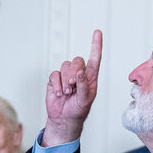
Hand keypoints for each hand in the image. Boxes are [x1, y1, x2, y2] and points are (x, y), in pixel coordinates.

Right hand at [43, 29, 102, 145]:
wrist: (64, 119)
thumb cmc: (78, 111)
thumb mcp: (85, 100)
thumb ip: (83, 86)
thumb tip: (80, 73)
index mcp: (90, 79)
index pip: (94, 59)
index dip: (96, 46)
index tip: (97, 33)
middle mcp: (79, 75)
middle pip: (77, 61)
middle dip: (74, 72)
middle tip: (72, 86)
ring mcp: (67, 76)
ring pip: (65, 65)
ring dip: (65, 80)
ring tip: (66, 93)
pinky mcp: (55, 79)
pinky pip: (54, 74)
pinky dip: (56, 84)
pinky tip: (58, 94)